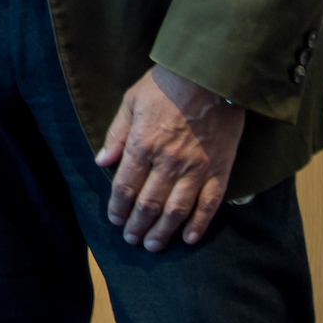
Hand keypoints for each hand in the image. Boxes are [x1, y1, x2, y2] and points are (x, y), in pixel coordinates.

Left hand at [95, 63, 244, 249]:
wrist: (212, 76)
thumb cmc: (167, 85)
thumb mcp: (132, 102)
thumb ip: (117, 134)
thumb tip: (102, 162)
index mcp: (143, 145)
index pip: (125, 186)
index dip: (118, 207)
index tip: (114, 219)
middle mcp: (168, 163)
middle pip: (149, 204)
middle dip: (137, 225)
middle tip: (131, 239)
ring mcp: (196, 170)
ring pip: (176, 210)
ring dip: (162, 232)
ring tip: (153, 245)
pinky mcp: (220, 171)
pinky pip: (209, 205)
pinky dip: (199, 224)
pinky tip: (188, 237)